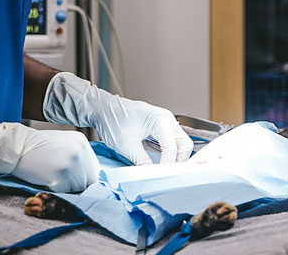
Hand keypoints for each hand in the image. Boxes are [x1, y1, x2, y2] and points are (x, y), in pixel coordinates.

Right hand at [0, 115, 99, 191]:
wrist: (15, 147)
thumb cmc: (36, 147)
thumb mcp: (62, 143)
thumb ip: (77, 155)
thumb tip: (86, 174)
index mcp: (82, 142)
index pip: (94, 168)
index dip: (83, 176)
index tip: (72, 179)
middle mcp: (80, 151)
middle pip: (89, 180)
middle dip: (77, 184)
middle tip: (60, 180)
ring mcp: (72, 164)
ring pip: (78, 188)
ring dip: (67, 188)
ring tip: (51, 178)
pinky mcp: (61, 177)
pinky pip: (65, 193)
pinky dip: (56, 190)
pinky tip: (45, 180)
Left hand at [42, 72, 192, 164]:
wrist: (103, 109)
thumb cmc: (113, 121)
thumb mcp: (126, 146)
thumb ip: (142, 161)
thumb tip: (152, 175)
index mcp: (160, 121)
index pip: (172, 148)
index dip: (167, 165)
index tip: (161, 177)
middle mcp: (167, 119)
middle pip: (184, 145)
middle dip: (178, 161)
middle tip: (167, 175)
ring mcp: (165, 122)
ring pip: (180, 144)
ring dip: (175, 158)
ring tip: (164, 171)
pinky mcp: (161, 127)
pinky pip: (172, 141)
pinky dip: (169, 153)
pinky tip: (161, 163)